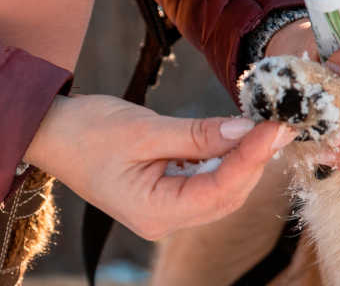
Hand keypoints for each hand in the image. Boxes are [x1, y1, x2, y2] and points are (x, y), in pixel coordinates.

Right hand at [23, 94, 296, 239]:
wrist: (55, 133)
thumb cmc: (89, 132)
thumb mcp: (145, 129)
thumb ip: (197, 135)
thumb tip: (244, 130)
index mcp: (153, 211)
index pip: (217, 190)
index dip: (251, 159)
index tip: (274, 129)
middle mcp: (165, 218)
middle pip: (227, 195)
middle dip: (256, 161)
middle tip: (279, 126)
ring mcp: (169, 208)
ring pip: (223, 189)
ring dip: (247, 160)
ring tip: (267, 129)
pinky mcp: (172, 191)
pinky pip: (210, 180)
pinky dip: (229, 158)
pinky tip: (241, 137)